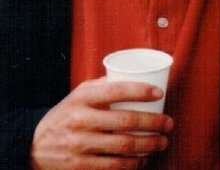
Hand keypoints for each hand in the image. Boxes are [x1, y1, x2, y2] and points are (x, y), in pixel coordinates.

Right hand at [30, 77, 173, 169]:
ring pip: (123, 146)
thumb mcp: (77, 95)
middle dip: (154, 123)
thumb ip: (103, 85)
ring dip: (149, 146)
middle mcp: (80, 121)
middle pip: (125, 122)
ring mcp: (79, 145)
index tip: (159, 93)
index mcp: (81, 100)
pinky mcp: (79, 166)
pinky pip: (113, 166)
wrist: (32, 146)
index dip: (141, 91)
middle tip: (169, 124)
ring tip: (162, 142)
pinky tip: (143, 160)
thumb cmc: (65, 115)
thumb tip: (134, 75)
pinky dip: (133, 165)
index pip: (115, 90)